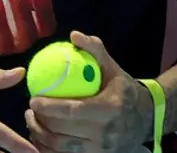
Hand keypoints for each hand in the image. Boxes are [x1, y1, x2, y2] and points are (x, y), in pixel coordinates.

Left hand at [27, 32, 152, 152]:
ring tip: (32, 122)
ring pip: (62, 148)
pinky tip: (42, 137)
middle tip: (29, 110)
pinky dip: (50, 149)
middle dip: (40, 123)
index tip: (33, 98)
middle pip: (64, 132)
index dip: (49, 107)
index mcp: (110, 108)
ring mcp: (102, 149)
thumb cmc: (124, 90)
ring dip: (42, 137)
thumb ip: (94, 50)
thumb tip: (74, 35)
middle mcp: (106, 133)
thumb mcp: (113, 68)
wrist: (147, 118)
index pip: (73, 110)